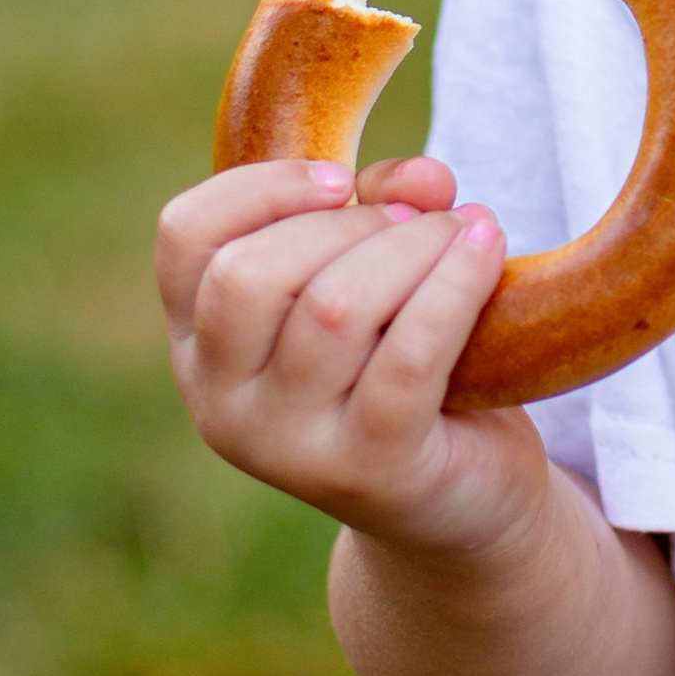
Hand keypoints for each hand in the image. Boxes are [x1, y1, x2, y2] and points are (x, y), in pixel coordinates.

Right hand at [155, 155, 545, 563]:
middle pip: (251, 275)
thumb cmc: (405, 364)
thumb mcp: (379, 274)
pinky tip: (488, 248)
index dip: (260, 188)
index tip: (341, 180)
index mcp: (201, 345)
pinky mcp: (368, 469)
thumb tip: (420, 179)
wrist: (462, 496)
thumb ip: (386, 206)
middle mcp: (222, 403)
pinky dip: (454, 284)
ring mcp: (287, 448)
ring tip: (467, 234)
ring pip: (333, 308)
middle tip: (423, 220)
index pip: (185, 238)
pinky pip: (408, 355)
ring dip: (416, 246)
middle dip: (353, 224)